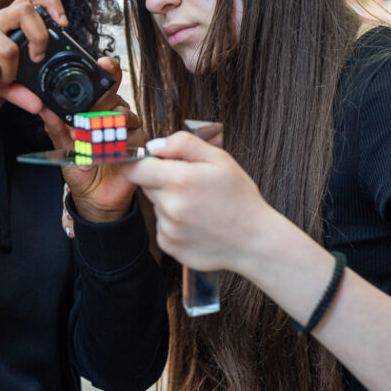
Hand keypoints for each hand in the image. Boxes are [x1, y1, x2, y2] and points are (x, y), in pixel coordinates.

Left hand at [41, 56, 144, 223]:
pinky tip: (107, 152)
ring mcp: (129, 129)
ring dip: (106, 127)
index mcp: (96, 108)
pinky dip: (118, 143)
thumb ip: (55, 126)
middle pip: (114, 96)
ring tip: (90, 142)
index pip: (105, 82)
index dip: (107, 70)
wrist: (95, 197)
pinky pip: (133, 136)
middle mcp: (115, 114)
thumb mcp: (62, 147)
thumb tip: (43, 108)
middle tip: (86, 118)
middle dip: (101, 102)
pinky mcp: (139, 145)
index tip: (104, 63)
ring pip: (124, 115)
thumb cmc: (80, 169)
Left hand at [123, 130, 273, 270]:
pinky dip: (174, 223)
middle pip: (145, 185)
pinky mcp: (168, 245)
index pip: (135, 168)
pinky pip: (162, 226)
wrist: (255, 241)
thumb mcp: (219, 159)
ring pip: (156, 206)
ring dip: (169, 203)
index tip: (157, 164)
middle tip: (191, 185)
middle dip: (161, 181)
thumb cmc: (240, 197)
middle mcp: (169, 207)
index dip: (144, 163)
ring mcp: (168, 229)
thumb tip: (153, 146)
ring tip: (199, 207)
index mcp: (179, 181)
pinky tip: (198, 224)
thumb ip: (182, 144)